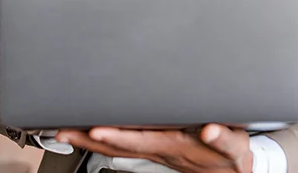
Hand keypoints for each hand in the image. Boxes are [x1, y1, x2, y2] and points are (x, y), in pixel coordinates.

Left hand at [56, 124, 251, 172]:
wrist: (230, 171)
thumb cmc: (230, 156)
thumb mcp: (234, 146)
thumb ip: (222, 137)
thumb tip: (209, 131)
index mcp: (176, 146)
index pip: (140, 140)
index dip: (117, 136)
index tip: (96, 128)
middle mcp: (160, 150)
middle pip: (118, 146)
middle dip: (89, 138)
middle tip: (64, 131)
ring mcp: (154, 151)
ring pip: (116, 147)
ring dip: (89, 140)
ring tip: (66, 131)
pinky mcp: (155, 148)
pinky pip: (124, 144)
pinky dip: (103, 139)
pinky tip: (90, 134)